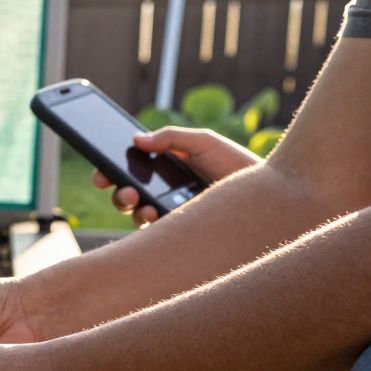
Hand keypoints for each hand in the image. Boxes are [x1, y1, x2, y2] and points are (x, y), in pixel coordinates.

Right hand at [95, 127, 260, 226]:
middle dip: (116, 192)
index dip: (111, 171)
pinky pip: (155, 233)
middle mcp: (164, 193)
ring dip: (130, 208)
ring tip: (139, 202)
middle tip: (119, 188)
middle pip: (127, 194)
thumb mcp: (204, 142)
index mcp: (166, 169)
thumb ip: (170, 138)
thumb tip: (136, 139)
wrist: (270, 193)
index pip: (131, 170)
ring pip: (136, 215)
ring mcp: (172, 215)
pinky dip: (149, 222)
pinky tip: (154, 214)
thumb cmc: (238, 165)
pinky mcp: (182, 233)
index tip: (101, 171)